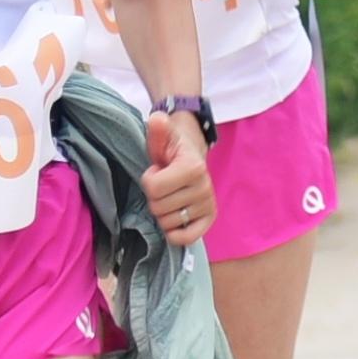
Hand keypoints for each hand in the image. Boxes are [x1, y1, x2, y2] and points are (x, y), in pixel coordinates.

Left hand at [142, 106, 214, 248]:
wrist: (189, 157)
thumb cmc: (171, 150)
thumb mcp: (162, 137)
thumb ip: (158, 128)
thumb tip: (157, 119)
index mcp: (193, 167)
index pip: (152, 188)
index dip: (148, 179)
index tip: (158, 170)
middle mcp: (204, 188)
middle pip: (158, 207)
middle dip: (154, 197)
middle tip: (164, 185)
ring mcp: (208, 205)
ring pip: (168, 223)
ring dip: (163, 212)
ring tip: (170, 195)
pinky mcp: (209, 219)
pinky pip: (187, 238)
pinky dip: (176, 234)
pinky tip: (174, 220)